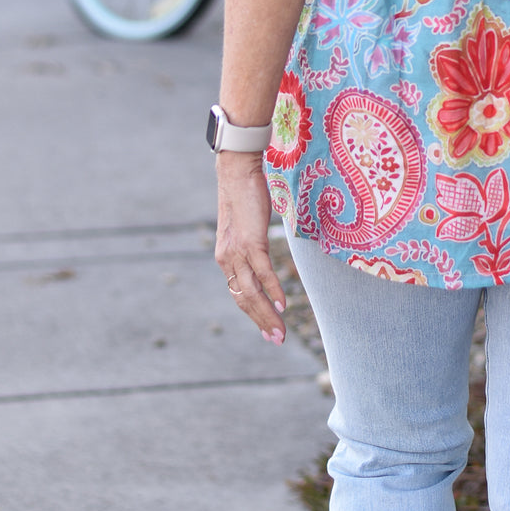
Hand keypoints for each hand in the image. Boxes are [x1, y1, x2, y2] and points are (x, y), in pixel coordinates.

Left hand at [214, 151, 287, 342]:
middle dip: (261, 322)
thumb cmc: (244, 195)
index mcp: (226, 258)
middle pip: (243, 300)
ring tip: (280, 332)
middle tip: (276, 340)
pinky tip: (283, 305)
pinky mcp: (250, 241)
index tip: (268, 330)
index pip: (239, 294)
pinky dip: (273, 290)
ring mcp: (238, 251)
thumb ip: (250, 244)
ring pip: (251, 292)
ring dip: (267, 315)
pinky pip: (262, 272)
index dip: (253, 313)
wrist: (237, 170)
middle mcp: (227, 259)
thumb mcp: (246, 227)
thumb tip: (260, 252)